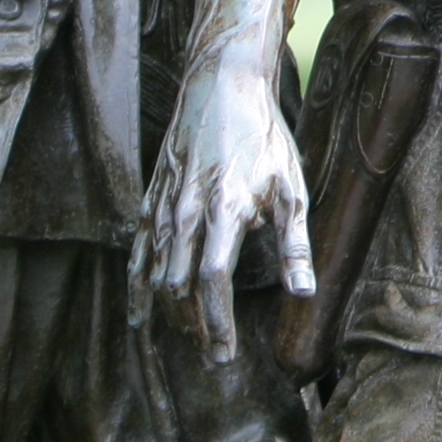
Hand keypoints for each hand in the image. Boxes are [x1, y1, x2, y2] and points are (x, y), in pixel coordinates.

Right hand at [132, 56, 313, 354]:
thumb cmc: (263, 135)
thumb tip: (304, 294)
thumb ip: (294, 244)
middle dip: (195, 328)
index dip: (216, 324)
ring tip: (191, 339)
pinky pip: (137, 251)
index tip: (225, 354)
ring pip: (157, 273)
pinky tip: (140, 315)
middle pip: (180, 287)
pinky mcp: (151, 198)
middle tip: (213, 357)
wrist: (221, 85)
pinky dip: (138, 287)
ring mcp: (163, 205)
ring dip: (172, 313)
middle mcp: (186, 212)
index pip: (212, 283)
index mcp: (224, 211)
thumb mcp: (290, 186)